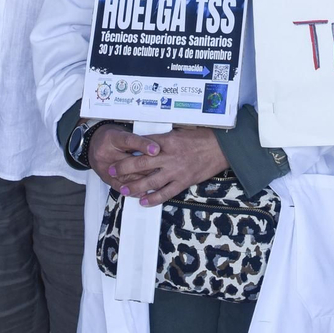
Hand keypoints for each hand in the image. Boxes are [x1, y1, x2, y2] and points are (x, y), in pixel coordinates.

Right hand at [88, 123, 160, 192]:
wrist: (92, 143)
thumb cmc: (112, 136)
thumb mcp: (123, 131)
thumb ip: (137, 139)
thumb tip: (157, 146)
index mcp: (112, 138)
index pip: (129, 141)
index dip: (143, 145)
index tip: (156, 149)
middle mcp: (106, 153)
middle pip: (129, 162)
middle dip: (147, 166)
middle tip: (163, 168)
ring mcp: (104, 167)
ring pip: (126, 176)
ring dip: (142, 180)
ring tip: (157, 181)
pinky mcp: (105, 178)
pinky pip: (119, 186)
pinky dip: (132, 190)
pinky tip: (143, 192)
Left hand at [101, 125, 226, 206]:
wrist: (222, 147)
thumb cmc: (202, 136)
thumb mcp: (181, 130)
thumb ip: (164, 137)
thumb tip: (148, 140)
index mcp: (167, 140)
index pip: (142, 145)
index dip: (128, 150)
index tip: (117, 153)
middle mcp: (169, 156)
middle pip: (140, 163)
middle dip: (123, 168)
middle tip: (111, 172)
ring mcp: (176, 170)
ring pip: (150, 181)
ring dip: (134, 186)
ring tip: (123, 190)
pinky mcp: (184, 181)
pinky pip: (166, 193)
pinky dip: (153, 199)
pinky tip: (143, 201)